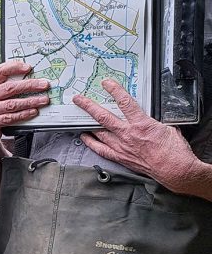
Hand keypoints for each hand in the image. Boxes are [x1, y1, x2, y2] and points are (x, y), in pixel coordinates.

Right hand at [0, 60, 49, 155]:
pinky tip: (33, 112)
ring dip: (30, 101)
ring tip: (43, 100)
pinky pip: (10, 118)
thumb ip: (8, 88)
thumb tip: (32, 80)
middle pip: (9, 88)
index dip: (14, 67)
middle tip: (44, 85)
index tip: (28, 67)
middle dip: (29, 85)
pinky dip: (23, 114)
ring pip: (12, 104)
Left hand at [76, 79, 202, 192]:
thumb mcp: (168, 127)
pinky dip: (91, 143)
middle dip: (89, 106)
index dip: (115, 90)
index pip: (125, 102)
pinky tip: (84, 137)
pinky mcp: (120, 158)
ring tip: (78, 117)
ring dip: (87, 124)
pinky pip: (100, 149)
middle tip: (79, 99)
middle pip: (103, 117)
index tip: (107, 83)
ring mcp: (122, 147)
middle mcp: (128, 134)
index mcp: (141, 124)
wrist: (175, 170)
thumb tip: (153, 116)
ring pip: (99, 132)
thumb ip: (156, 120)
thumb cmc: (174, 151)